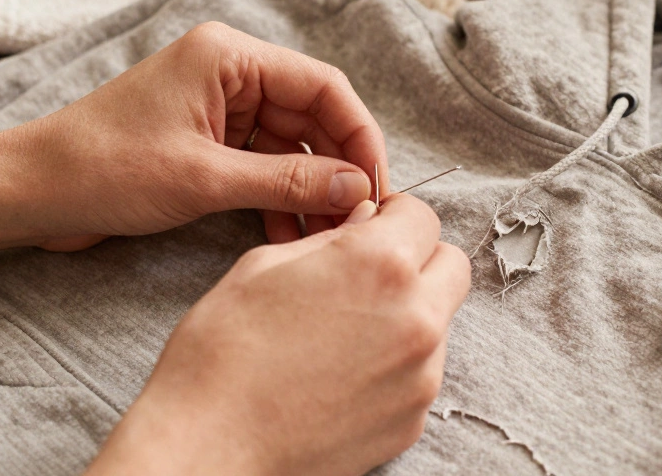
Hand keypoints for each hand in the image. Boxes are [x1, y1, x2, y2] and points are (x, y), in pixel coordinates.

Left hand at [0, 22, 389, 260]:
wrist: (28, 194)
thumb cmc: (100, 169)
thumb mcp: (204, 179)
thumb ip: (288, 181)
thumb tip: (358, 188)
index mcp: (229, 56)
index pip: (323, 86)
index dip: (359, 136)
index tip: (378, 186)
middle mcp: (229, 73)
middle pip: (312, 117)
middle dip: (336, 169)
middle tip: (356, 221)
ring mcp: (217, 108)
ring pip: (290, 147)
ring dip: (309, 191)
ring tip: (324, 238)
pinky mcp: (204, 142)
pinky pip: (261, 166)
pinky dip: (277, 199)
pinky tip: (288, 236)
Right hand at [86, 195, 471, 475]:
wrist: (209, 445)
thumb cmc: (223, 351)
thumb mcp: (265, 264)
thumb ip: (331, 238)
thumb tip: (366, 224)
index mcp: (380, 265)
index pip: (423, 216)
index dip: (393, 215)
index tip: (370, 227)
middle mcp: (415, 318)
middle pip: (452, 266)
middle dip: (417, 259)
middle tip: (368, 272)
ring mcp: (420, 376)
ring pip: (440, 321)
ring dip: (408, 312)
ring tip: (346, 329)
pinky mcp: (412, 420)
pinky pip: (420, 372)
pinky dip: (395, 363)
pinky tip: (342, 371)